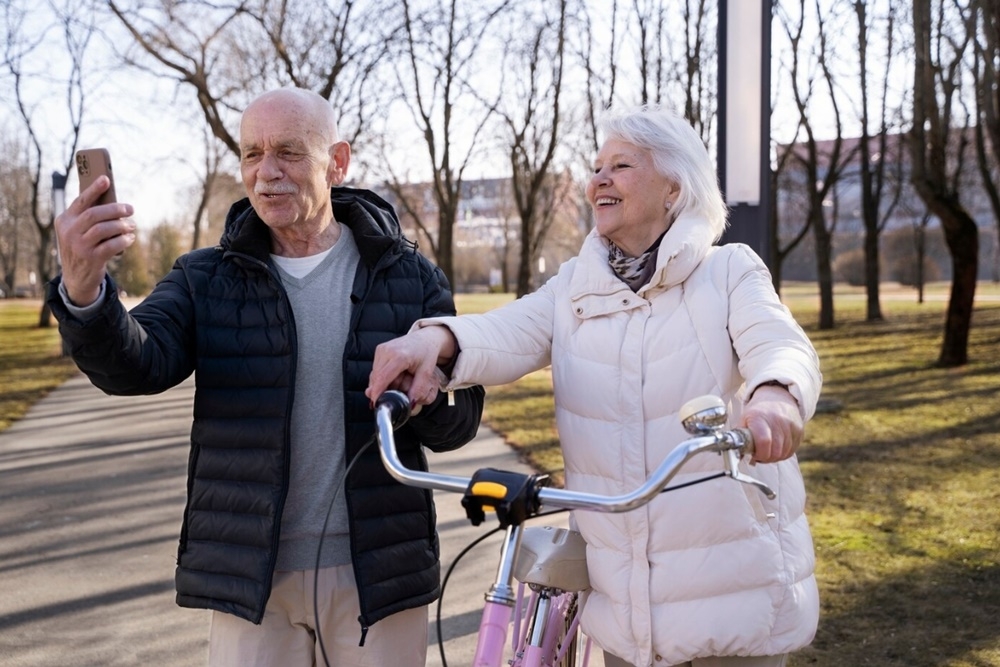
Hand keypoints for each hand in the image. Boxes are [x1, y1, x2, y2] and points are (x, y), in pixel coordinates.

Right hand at [56, 175, 134, 305]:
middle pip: (95, 214)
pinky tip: (130, 238)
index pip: (80, 201)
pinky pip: (112, 245)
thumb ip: (89, 217)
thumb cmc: (82, 248)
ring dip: (122, 225)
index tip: (106, 179)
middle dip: (115, 209)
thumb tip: (113, 202)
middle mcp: (69, 232)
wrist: (77, 279)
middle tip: (130, 209)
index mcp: (64, 220)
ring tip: (132, 225)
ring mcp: (79, 246)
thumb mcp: (77, 232)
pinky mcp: (91, 259)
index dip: (94, 190)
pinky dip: (124, 240)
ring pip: (104, 228)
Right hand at [366, 326, 457, 410]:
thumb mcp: (427, 372)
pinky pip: (376, 369)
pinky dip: (382, 376)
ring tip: (399, 379)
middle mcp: (387, 350)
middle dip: (382, 389)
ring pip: (375, 374)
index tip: (376, 403)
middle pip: (377, 378)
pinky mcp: (379, 349)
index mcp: (399, 356)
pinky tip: (394, 375)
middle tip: (396, 392)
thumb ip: (418, 389)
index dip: (377, 392)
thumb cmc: (426, 352)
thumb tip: (410, 404)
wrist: (425, 338)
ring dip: (382, 383)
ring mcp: (382, 349)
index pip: (383, 378)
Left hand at [741, 385, 803, 463]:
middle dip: (766, 458)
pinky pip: (792, 451)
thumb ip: (741, 438)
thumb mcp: (744, 420)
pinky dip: (784, 453)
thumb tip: (740, 457)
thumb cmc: (757, 412)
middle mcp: (777, 421)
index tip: (754, 455)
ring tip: (768, 450)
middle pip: (775, 452)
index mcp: (760, 418)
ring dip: (775, 457)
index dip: (759, 454)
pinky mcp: (799, 430)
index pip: (764, 442)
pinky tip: (777, 447)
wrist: (776, 397)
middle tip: (760, 455)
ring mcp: (791, 426)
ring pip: (784, 453)